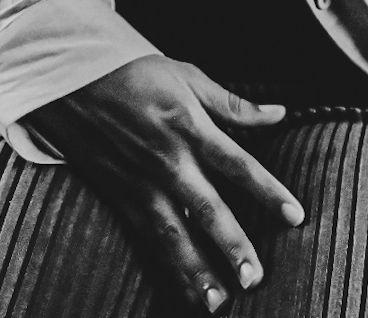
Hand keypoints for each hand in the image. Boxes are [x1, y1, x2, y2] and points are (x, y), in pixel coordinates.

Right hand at [30, 55, 302, 311]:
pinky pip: (147, 238)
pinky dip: (165, 265)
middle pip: (207, 208)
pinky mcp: (121, 197)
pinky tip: (181, 288)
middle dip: (232, 245)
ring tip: (219, 301)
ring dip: (197, 270)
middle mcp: (169, 161)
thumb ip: (234, 104)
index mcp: (191, 127)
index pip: (239, 164)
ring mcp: (142, 183)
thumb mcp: (189, 77)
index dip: (268, 191)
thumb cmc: (136, 73)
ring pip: (174, 234)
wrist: (72, 81)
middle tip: (254, 278)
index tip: (295, 216)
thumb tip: (278, 113)